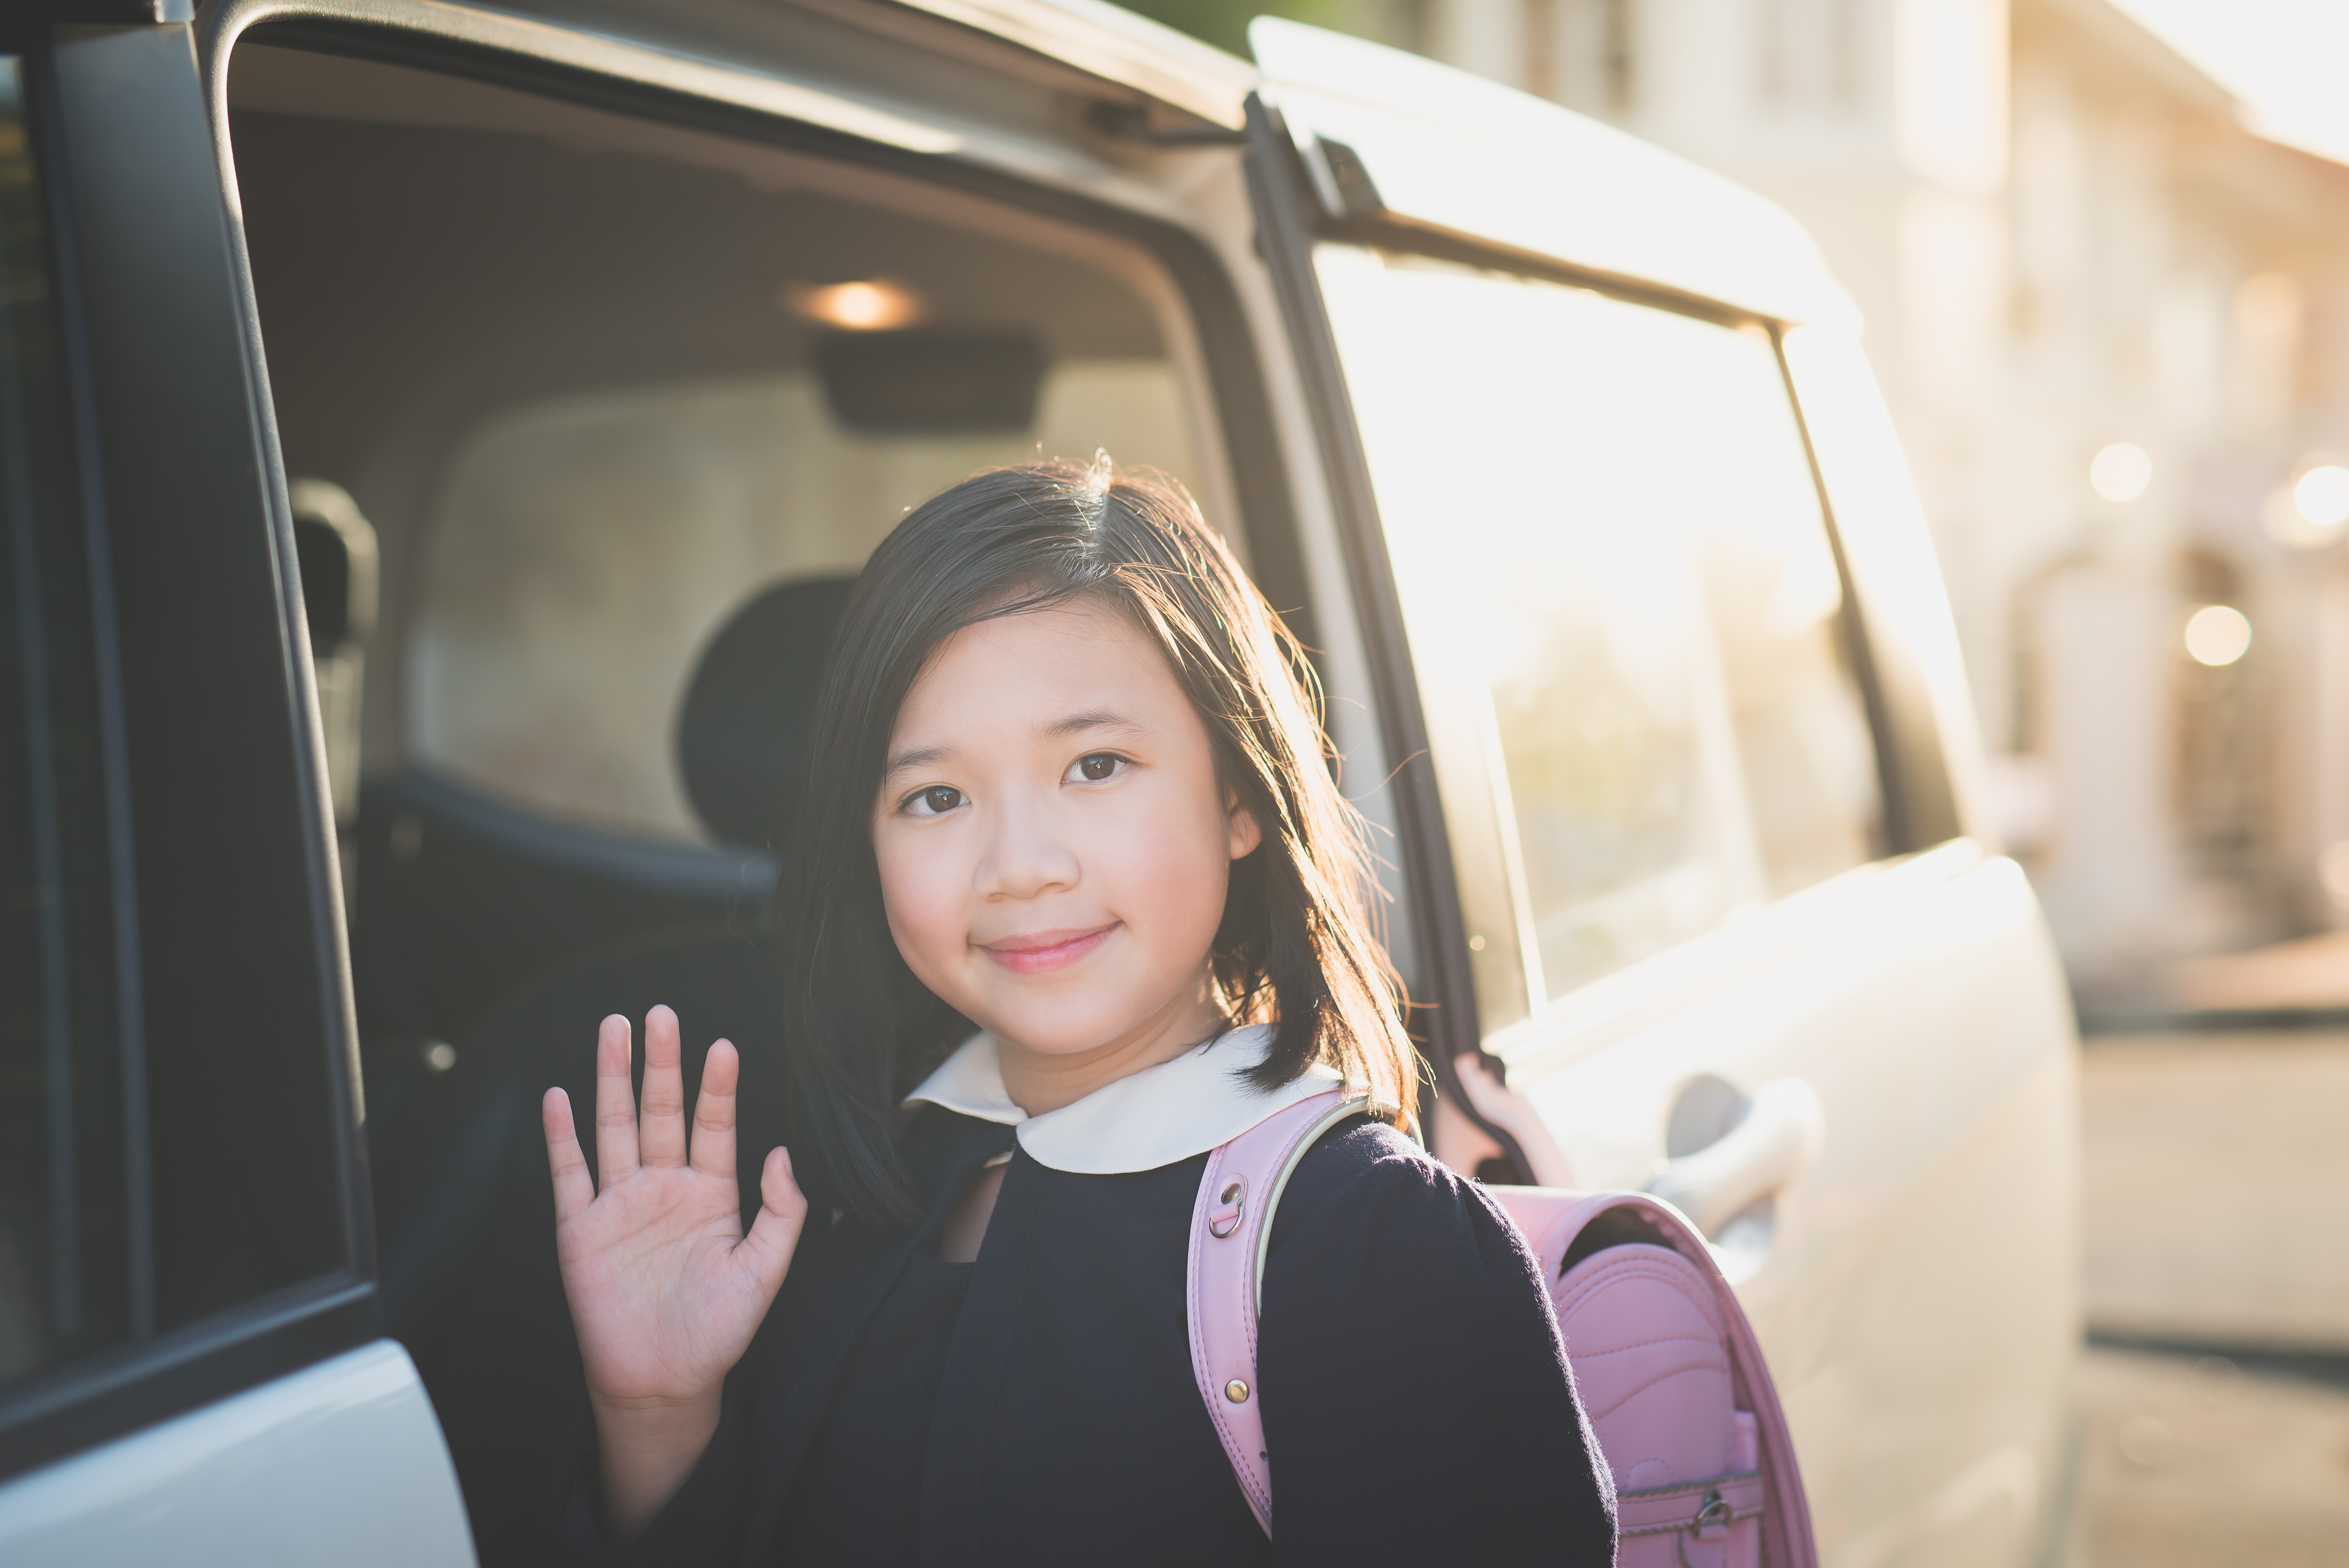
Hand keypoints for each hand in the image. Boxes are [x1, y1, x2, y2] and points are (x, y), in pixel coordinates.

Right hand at [542, 1006, 806, 1536]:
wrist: (663, 1381)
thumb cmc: (717, 1332)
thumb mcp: (765, 1272)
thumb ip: (781, 1212)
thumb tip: (781, 1153)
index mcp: (711, 1195)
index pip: (714, 1126)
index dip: (717, 1087)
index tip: (722, 1046)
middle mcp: (664, 1188)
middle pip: (661, 1111)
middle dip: (660, 1062)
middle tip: (660, 1014)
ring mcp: (621, 1204)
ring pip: (615, 1127)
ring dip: (612, 1078)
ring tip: (613, 1029)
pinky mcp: (581, 1229)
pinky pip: (570, 1173)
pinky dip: (562, 1135)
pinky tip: (559, 1097)